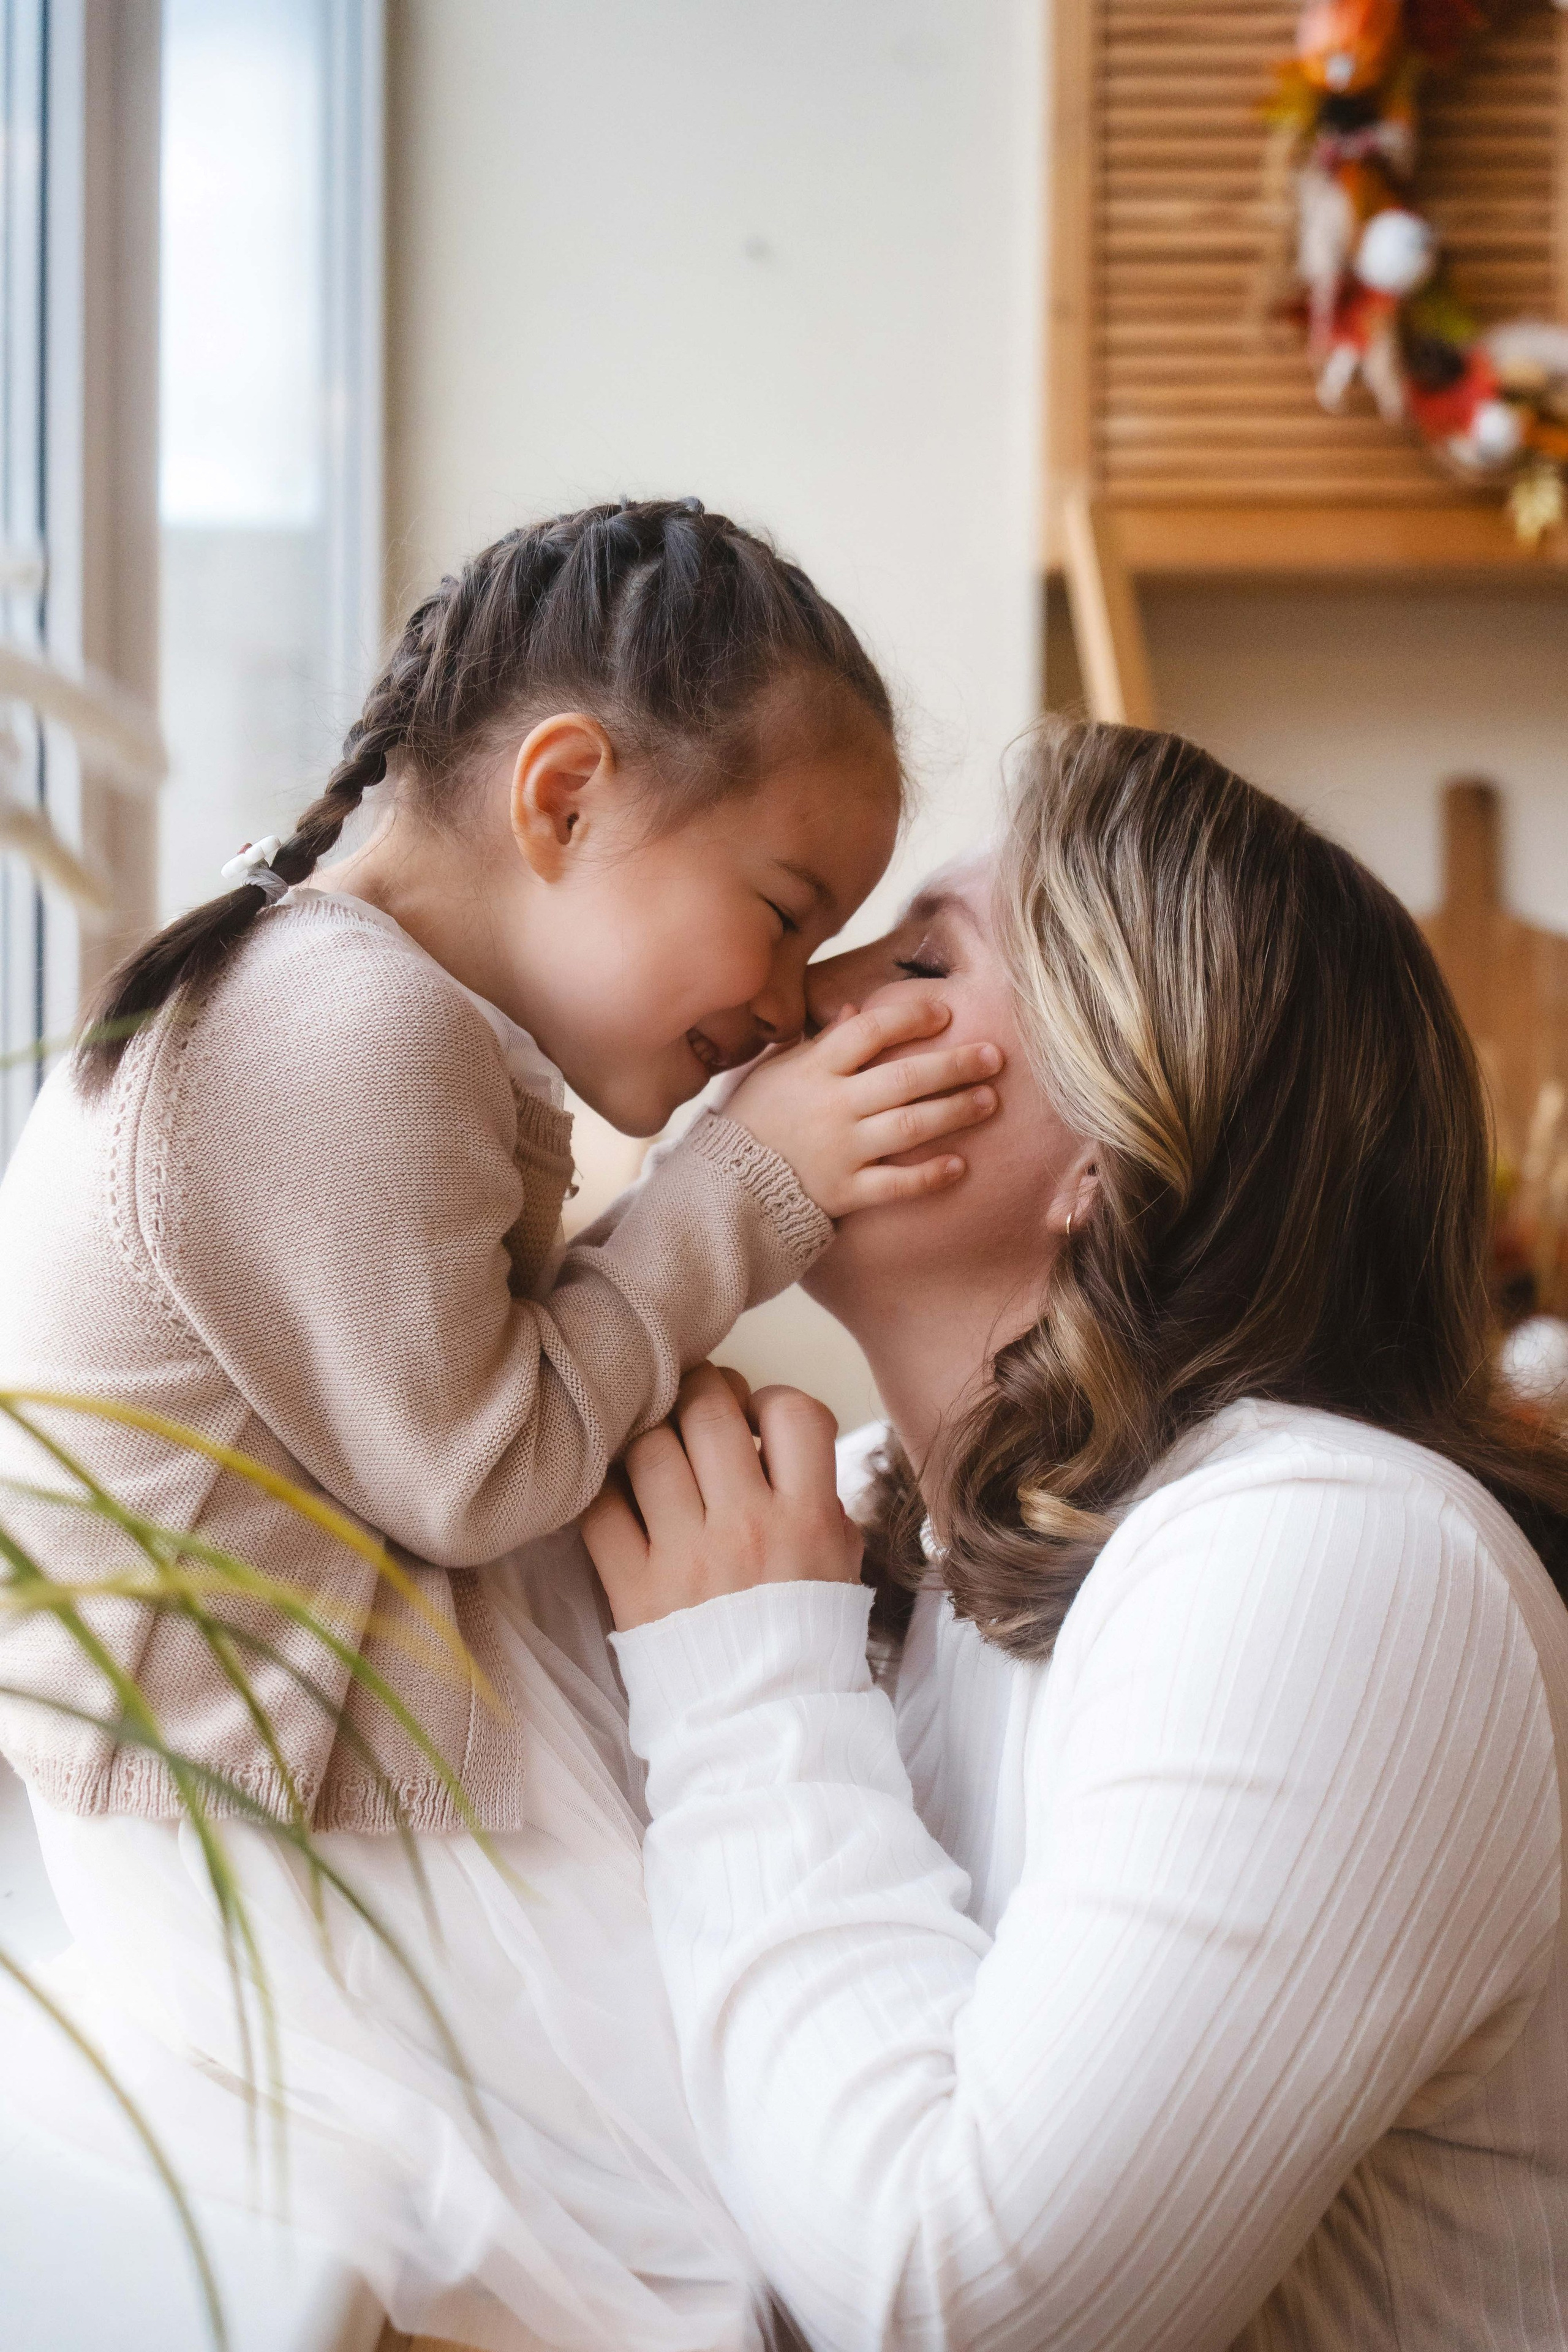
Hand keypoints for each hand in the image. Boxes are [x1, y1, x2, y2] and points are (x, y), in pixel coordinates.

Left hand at [581, 1365, 862, 1630]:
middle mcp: (746, 1529)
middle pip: (707, 1411)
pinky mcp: (633, 1589)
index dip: (769, 1401)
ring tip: (659, 1458)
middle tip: (696, 1414)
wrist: (769, 1730)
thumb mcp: (841, 1563)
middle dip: (700, 1396)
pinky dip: (603, 1493)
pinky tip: (622, 1499)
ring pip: (647, 1448)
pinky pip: (599, 1509)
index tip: (758, 1422)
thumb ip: (818, 1496)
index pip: (792, 1411)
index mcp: (808, 1519)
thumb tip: (774, 1438)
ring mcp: (685, 1557)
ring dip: (651, 1440)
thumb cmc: (807, 1641)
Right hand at [723, 989, 1001, 1217]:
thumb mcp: (775, 1071)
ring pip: (910, 1127)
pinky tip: (960, 1165)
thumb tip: (855, 1011)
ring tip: (989, 1100)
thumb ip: (817, 1043)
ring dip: (955, 1112)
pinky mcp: (845, 1192)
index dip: (911, 1018)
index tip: (946, 1013)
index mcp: (814, 1069)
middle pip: (903, 1078)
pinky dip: (929, 1176)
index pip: (870, 1031)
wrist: (722, 1187)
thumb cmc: (753, 1120)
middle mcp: (832, 1106)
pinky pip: (896, 1184)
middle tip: (995, 1056)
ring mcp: (841, 1150)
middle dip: (953, 1064)